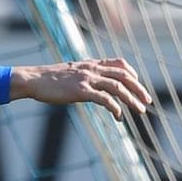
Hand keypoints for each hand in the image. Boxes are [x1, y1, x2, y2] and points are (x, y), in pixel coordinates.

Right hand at [10, 58, 152, 119]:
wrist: (33, 80)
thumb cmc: (50, 79)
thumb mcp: (71, 73)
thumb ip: (85, 76)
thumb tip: (94, 87)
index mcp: (91, 64)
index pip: (119, 64)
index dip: (133, 74)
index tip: (138, 85)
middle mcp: (92, 69)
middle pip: (124, 75)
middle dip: (139, 89)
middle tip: (147, 101)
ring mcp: (87, 79)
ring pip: (118, 87)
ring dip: (132, 99)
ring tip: (139, 111)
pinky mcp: (81, 91)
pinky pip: (104, 99)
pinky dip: (115, 107)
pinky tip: (119, 116)